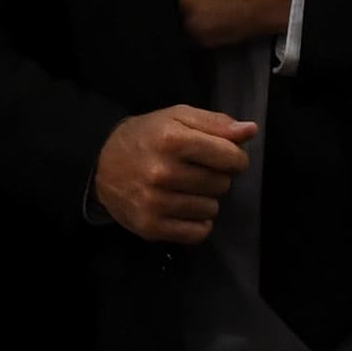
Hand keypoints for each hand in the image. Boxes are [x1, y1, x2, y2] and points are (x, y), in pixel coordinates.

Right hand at [93, 106, 255, 243]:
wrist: (101, 165)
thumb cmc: (146, 137)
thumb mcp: (177, 117)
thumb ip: (216, 123)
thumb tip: (250, 131)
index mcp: (172, 140)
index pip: (230, 157)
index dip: (236, 158)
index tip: (225, 158)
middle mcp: (162, 173)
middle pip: (221, 184)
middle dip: (216, 177)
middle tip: (196, 172)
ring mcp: (155, 203)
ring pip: (211, 209)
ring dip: (205, 200)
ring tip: (185, 189)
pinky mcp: (150, 227)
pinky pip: (197, 233)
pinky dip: (197, 223)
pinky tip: (183, 209)